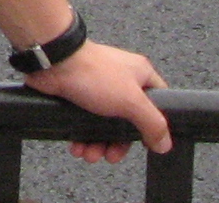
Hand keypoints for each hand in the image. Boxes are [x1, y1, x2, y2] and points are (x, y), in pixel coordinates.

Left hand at [23, 41, 169, 161]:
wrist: (53, 63)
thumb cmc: (93, 72)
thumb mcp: (132, 101)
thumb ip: (152, 123)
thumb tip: (164, 143)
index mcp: (140, 75)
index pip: (158, 103)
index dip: (155, 125)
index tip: (147, 143)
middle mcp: (121, 81)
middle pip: (128, 121)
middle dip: (117, 142)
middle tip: (111, 155)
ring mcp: (99, 89)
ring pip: (104, 125)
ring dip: (97, 144)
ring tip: (90, 154)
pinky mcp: (78, 96)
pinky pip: (84, 123)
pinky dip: (82, 138)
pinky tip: (78, 147)